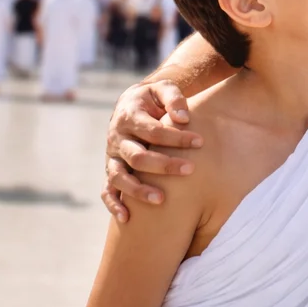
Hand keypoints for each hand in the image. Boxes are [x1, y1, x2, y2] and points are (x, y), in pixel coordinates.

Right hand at [101, 80, 202, 222]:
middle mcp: (117, 139)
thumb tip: (183, 117)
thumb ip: (173, 97)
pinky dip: (113, 205)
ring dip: (138, 190)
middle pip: (137, 157)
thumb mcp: (163, 88)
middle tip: (189, 170)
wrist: (131, 103)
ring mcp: (111, 157)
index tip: (200, 142)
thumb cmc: (153, 98)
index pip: (153, 131)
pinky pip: (106, 190)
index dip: (176, 137)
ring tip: (161, 199)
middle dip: (164, 165)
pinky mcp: (110, 170)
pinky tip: (127, 218)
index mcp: (129, 117)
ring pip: (118, 177)